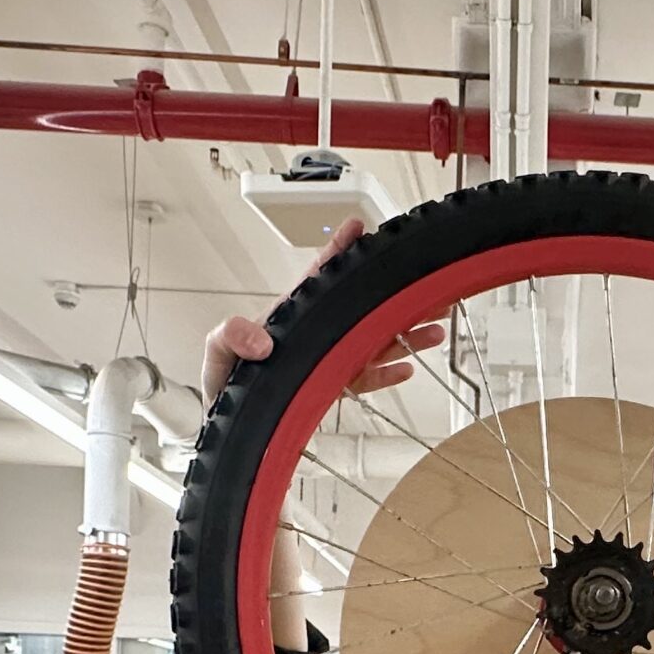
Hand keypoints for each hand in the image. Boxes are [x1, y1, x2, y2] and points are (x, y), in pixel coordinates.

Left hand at [200, 217, 445, 399]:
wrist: (232, 425)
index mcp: (294, 315)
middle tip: (427, 283)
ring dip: (406, 333)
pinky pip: (367, 377)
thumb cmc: (226, 383)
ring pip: (376, 340)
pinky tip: (409, 367)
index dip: (341, 251)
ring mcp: (329, 359)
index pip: (321, 277)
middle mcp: (318, 333)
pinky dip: (389, 373)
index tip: (360, 229)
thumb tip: (261, 341)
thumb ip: (230, 336)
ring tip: (435, 327)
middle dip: (396, 294)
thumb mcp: (218, 353)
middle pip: (364, 306)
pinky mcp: (332, 386)